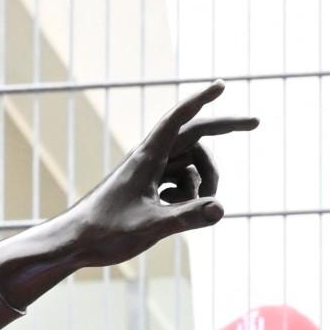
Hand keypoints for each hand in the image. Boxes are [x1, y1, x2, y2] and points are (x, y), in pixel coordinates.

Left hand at [59, 84, 257, 268]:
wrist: (72, 244)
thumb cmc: (103, 232)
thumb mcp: (149, 227)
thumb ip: (186, 218)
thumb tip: (221, 210)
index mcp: (147, 157)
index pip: (179, 118)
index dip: (202, 99)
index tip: (223, 84)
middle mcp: (149, 159)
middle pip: (195, 136)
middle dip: (224, 128)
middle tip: (257, 122)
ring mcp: (149, 174)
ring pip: (191, 164)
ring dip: (205, 180)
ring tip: (202, 205)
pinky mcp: (147, 189)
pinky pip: (180, 182)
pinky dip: (188, 195)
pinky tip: (173, 214)